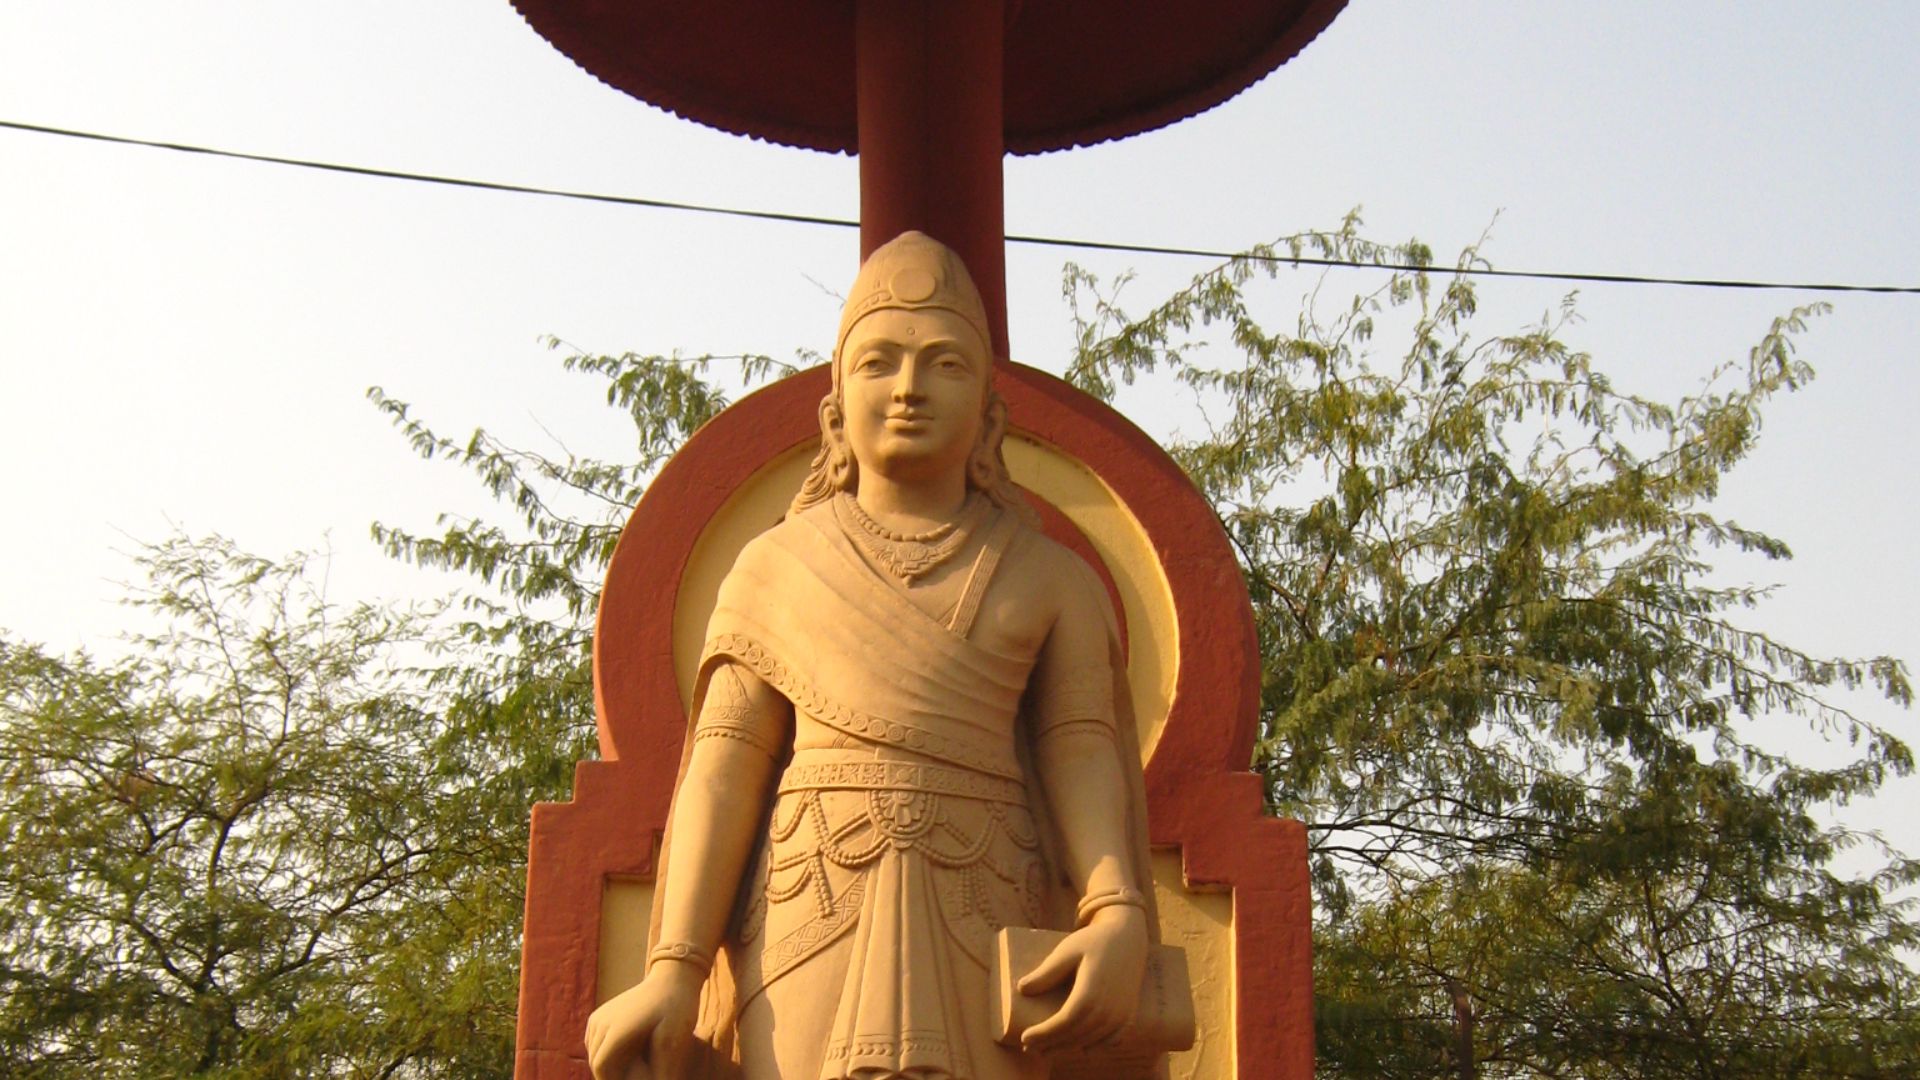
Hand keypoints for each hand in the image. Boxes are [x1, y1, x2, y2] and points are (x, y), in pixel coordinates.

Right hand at [584, 961, 704, 1079]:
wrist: (671, 979)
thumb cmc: (677, 1009)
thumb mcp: (674, 1039)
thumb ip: (663, 1067)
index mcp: (615, 1030)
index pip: (602, 1068)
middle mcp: (600, 1023)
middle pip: (596, 1062)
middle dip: (611, 1074)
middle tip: (635, 1076)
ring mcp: (598, 1017)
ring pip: (593, 1054)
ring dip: (607, 1064)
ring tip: (631, 1068)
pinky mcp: (599, 1015)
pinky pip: (594, 1044)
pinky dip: (604, 1053)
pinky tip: (625, 1056)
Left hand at [1017, 905, 1148, 1052]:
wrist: (1128, 936)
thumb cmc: (1094, 941)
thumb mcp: (1067, 951)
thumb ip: (1046, 972)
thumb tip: (1021, 989)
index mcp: (1092, 992)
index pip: (1064, 1022)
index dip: (1044, 1033)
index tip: (1024, 1038)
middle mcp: (1109, 1009)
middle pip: (1075, 1035)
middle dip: (1051, 1044)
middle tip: (1029, 1048)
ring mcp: (1121, 1014)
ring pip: (1091, 1040)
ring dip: (1068, 1048)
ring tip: (1046, 1050)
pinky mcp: (1128, 1014)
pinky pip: (1111, 1039)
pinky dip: (1095, 1046)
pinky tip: (1081, 1048)